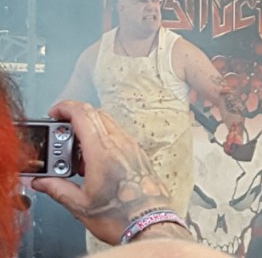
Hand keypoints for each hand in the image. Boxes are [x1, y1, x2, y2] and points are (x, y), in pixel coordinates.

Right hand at [31, 101, 177, 244]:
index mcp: (103, 151)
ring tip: (78, 155)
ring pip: (109, 124)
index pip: (83, 114)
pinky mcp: (140, 155)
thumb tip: (42, 182)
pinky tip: (96, 162)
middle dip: (75, 117)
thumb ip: (57, 189)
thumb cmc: (120, 215)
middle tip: (62, 134)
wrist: (149, 224)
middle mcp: (121, 144)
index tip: (54, 112)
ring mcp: (133, 148)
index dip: (65, 107)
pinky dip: (104, 140)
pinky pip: (120, 137)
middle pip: (96, 114)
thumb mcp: (79, 205)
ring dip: (91, 129)